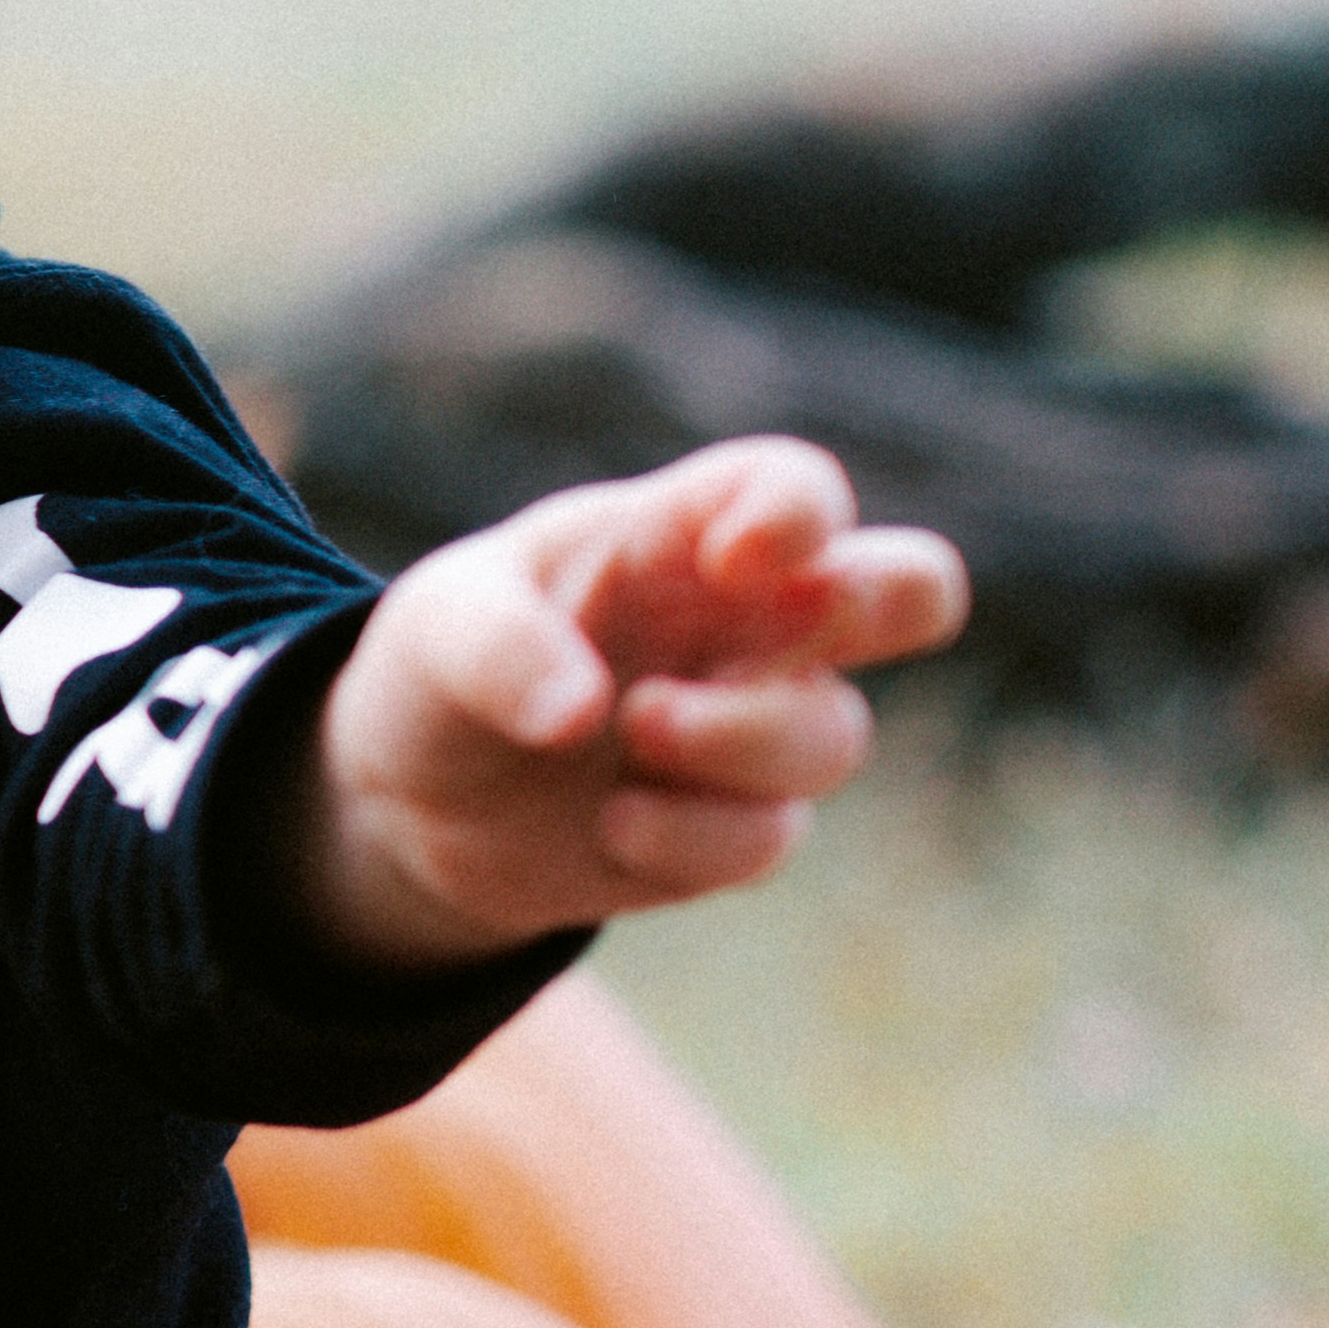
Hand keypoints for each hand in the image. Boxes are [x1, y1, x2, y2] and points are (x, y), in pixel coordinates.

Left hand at [305, 435, 971, 970]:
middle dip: (896, 605)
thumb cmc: (444, 670)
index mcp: (681, 537)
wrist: (413, 802)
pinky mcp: (735, 827)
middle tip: (792, 631)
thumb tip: (587, 716)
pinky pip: (767, 839)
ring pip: (834, 737)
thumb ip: (499, 648)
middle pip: (915, 588)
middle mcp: (747, 624)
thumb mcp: (435, 630)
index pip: (794, 488)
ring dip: (736, 741)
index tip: (739, 559)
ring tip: (633, 731)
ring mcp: (753, 726)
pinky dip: (688, 839)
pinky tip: (610, 825)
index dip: (800, 514)